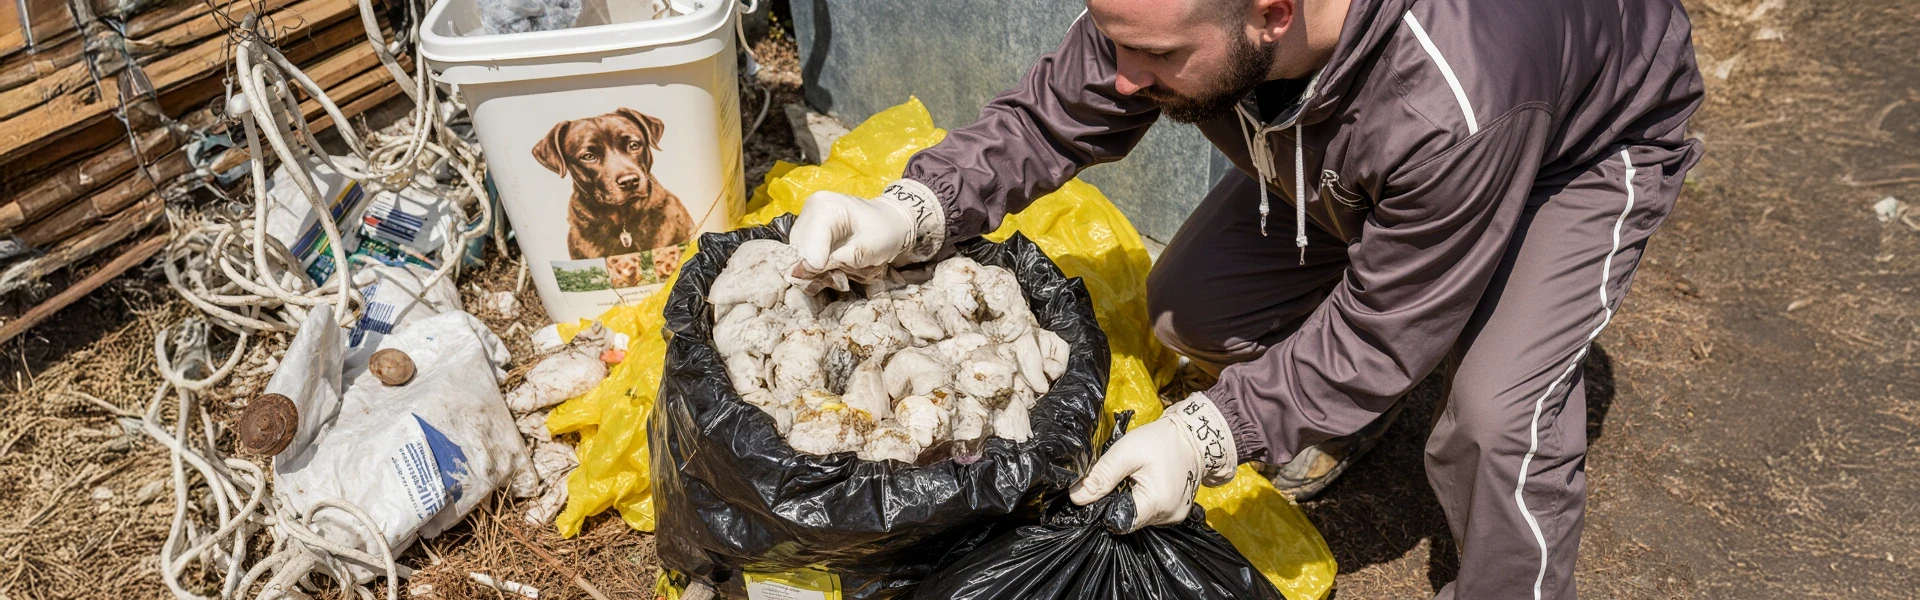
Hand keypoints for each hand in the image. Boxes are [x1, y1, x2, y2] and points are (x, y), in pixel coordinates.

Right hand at [788, 179, 945, 287]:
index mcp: (825, 207)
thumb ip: (839, 259)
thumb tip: (804, 271)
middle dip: (817, 271)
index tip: (837, 277)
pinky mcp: (806, 233)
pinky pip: (803, 257)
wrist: (889, 221)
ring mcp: (806, 221)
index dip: (818, 268)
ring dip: (817, 271)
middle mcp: (810, 210)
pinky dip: (818, 267)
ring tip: (841, 268)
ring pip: (799, 257)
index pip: (807, 246)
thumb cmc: (885, 231)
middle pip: (799, 253)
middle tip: (842, 275)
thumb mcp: (870, 248)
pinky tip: (835, 265)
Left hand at [1068, 393, 1237, 531]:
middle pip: (1129, 521)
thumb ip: (1101, 477)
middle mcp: (1169, 517)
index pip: (1119, 522)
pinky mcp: (1178, 512)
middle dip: (1116, 504)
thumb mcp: (1126, 452)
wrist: (1192, 435)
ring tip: (1131, 481)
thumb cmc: (1159, 441)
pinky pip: (1151, 514)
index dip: (1104, 509)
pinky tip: (1142, 485)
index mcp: (1157, 504)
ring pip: (1139, 518)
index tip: (1100, 492)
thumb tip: (1076, 498)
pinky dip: (1142, 502)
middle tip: (1117, 481)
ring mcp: (1175, 517)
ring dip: (1129, 503)